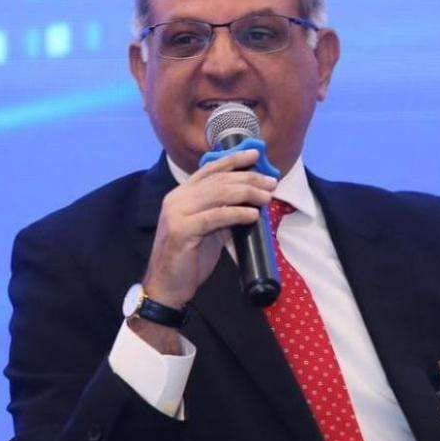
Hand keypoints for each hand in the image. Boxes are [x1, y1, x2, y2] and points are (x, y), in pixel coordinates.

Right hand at [144, 148, 275, 307]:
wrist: (168, 286)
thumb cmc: (190, 259)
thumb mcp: (210, 230)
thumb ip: (223, 212)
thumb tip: (251, 202)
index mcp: (182, 194)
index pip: (210, 170)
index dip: (233, 160)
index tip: (256, 154)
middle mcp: (177, 198)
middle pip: (218, 180)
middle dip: (248, 179)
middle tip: (271, 183)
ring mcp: (177, 213)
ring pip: (218, 194)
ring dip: (247, 193)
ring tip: (267, 197)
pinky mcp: (181, 230)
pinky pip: (215, 216)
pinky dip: (237, 213)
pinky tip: (253, 215)